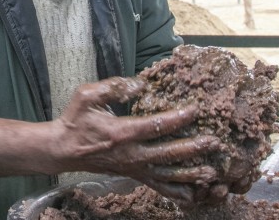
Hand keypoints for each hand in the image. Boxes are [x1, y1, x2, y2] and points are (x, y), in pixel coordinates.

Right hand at [49, 77, 223, 204]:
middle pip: (167, 153)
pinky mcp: (133, 175)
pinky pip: (158, 186)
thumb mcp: (86, 96)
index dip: (177, 118)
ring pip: (167, 174)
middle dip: (192, 148)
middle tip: (214, 142)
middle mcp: (131, 154)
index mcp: (122, 132)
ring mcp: (133, 167)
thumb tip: (140, 84)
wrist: (64, 149)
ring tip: (212, 171)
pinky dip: (176, 192)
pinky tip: (193, 195)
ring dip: (190, 173)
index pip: (155, 125)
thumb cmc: (76, 120)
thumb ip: (112, 87)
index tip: (195, 109)